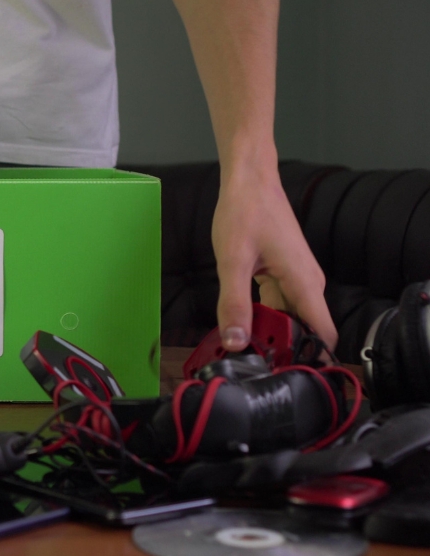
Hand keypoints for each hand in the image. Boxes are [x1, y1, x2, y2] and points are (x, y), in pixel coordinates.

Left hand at [212, 161, 337, 353]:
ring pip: (288, 318)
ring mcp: (296, 279)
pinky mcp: (284, 275)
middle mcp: (307, 284)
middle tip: (250, 363)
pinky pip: (278, 305)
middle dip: (281, 349)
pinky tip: (242, 324)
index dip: (309, 358)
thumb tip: (235, 341)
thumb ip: (232, 303)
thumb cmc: (245, 213)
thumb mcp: (232, 261)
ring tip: (242, 348)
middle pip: (303, 330)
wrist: (249, 181)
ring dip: (270, 334)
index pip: (322, 333)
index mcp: (304, 283)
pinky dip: (262, 317)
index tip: (286, 374)